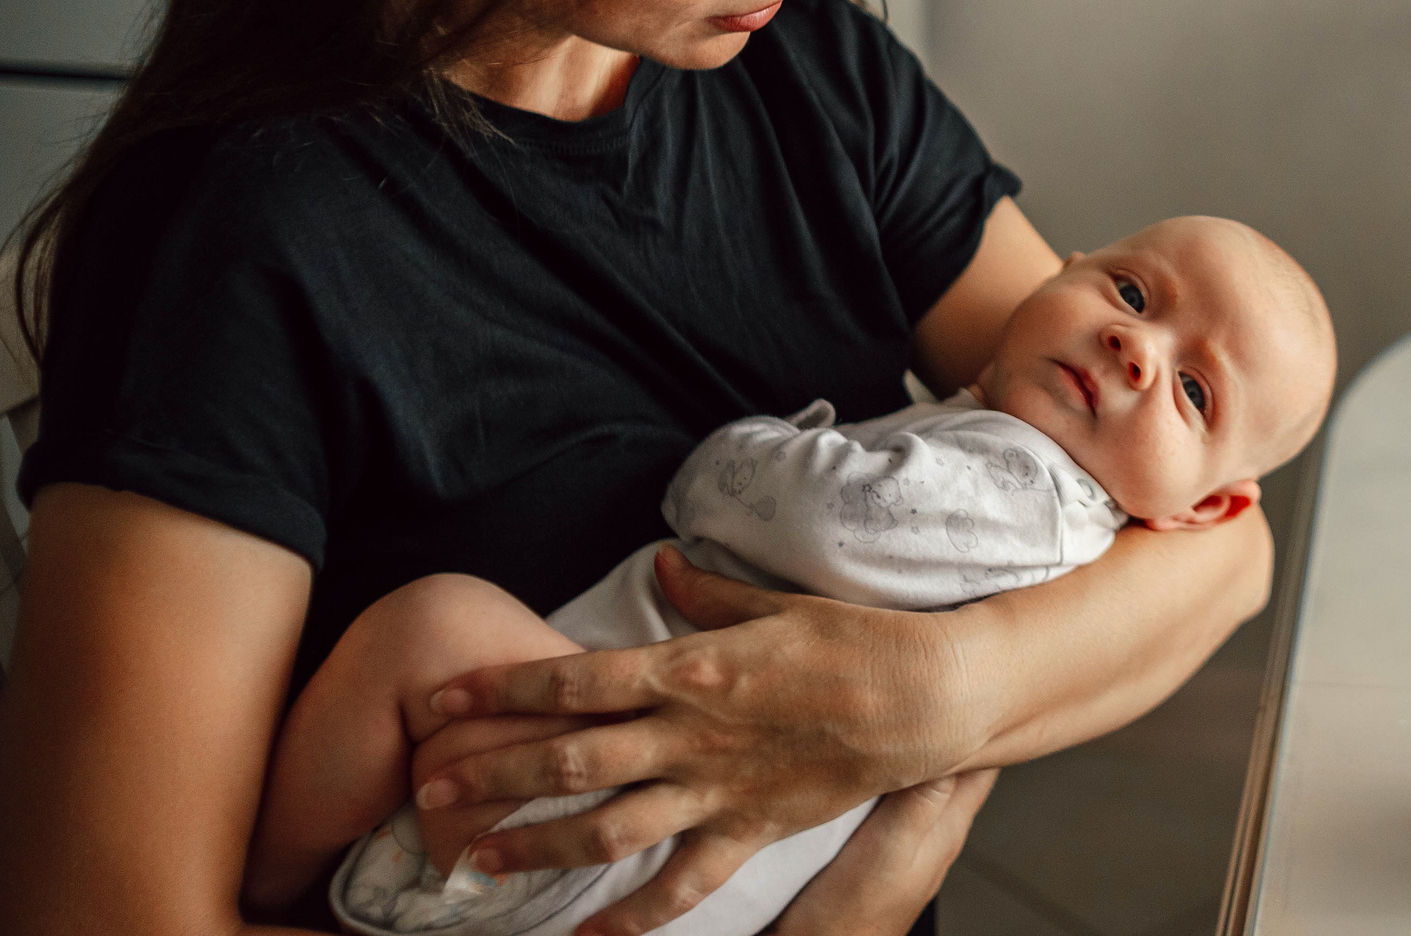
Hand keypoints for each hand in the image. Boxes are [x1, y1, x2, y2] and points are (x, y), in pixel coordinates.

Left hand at [418, 546, 977, 935]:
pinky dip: (632, 919)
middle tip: (426, 790)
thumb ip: (707, 592)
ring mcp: (718, 790)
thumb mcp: (775, 601)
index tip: (442, 695)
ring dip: (537, 848)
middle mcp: (691, 735)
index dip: (501, 689)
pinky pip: (681, 886)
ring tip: (476, 861)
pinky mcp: (750, 830)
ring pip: (608, 830)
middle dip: (492, 775)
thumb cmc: (855, 639)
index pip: (574, 679)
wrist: (927, 696)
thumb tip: (661, 567)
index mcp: (692, 669)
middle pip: (571, 760)